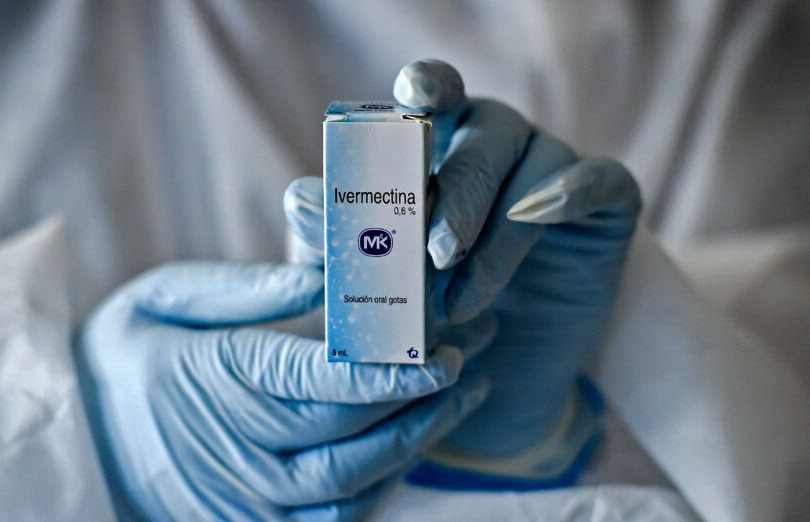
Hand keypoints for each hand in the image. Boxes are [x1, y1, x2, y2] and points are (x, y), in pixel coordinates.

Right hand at [77, 261, 489, 518]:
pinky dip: (379, 486)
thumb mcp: (167, 295)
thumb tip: (325, 276)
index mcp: (212, 378)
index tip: (440, 354)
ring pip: (349, 487)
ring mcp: (242, 499)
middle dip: (416, 400)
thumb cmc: (127, 350)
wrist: (77, 433)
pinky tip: (409, 445)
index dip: (383, 372)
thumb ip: (248, 289)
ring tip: (458, 399)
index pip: (314, 382)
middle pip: (345, 434)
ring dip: (412, 444)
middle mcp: (232, 448)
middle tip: (465, 361)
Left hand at [285, 60, 640, 484]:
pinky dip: (572, 192)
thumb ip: (341, 241)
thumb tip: (301, 197)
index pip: (434, 97)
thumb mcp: (374, 286)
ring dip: (496, 234)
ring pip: (533, 169)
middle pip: (482, 137)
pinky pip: (601, 181)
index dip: (426, 87)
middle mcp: (496, 147)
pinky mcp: (606, 206)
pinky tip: (539, 214)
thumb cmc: (426, 318)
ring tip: (462, 302)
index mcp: (439, 148)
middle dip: (456, 194)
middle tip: (434, 254)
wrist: (501, 378)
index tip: (413, 100)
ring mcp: (551, 170)